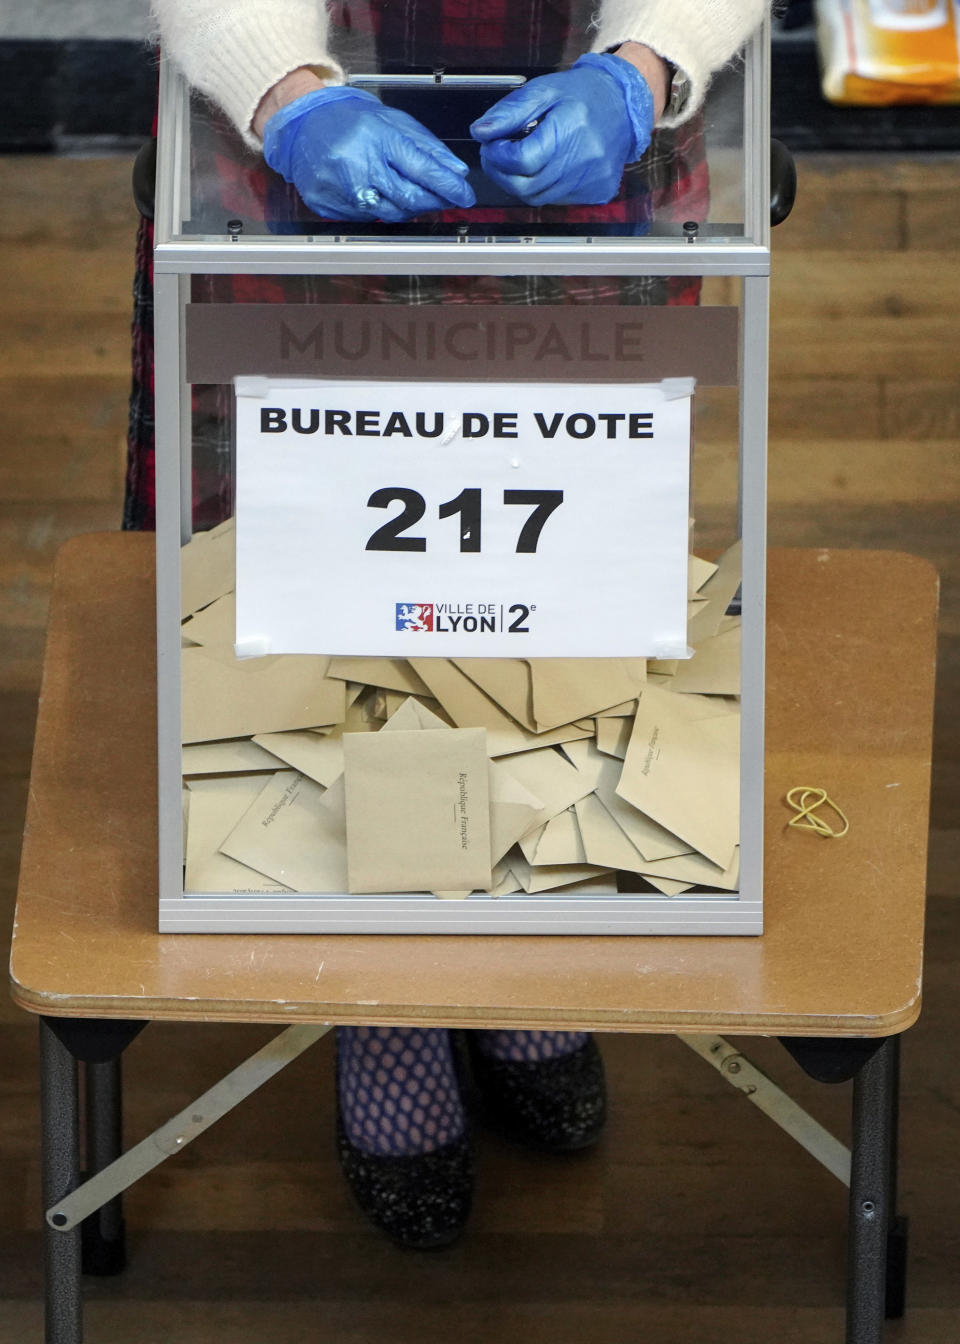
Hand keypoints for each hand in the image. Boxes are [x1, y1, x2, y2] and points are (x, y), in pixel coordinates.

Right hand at [263, 87, 475, 221]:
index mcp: (377, 139)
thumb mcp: (392, 120)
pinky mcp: (330, 206)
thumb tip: (455, 171)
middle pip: (410, 198)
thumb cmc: (348, 118)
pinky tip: (382, 195)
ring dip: (411, 208)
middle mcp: (359, 166)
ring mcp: (343, 190)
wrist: (302, 122)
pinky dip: (383, 211)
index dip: (449, 187)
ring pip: (392, 214)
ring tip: (413, 194)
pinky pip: (368, 219)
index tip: (464, 195)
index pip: (424, 170)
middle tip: (445, 198)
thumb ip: (427, 146)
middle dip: (434, 201)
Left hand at [469, 54, 654, 206]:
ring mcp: (592, 181)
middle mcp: (584, 160)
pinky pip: (556, 200)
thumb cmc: (584, 95)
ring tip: (518, 160)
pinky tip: (545, 168)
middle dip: (502, 173)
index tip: (491, 145)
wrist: (624, 105)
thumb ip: (510, 111)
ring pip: (538, 198)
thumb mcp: (544, 90)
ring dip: (520, 183)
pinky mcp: (596, 193)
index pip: (521, 160)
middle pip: (526, 185)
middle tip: (496, 155)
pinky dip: (543, 188)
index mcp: (570, 130)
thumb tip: (481, 131)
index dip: (498, 156)